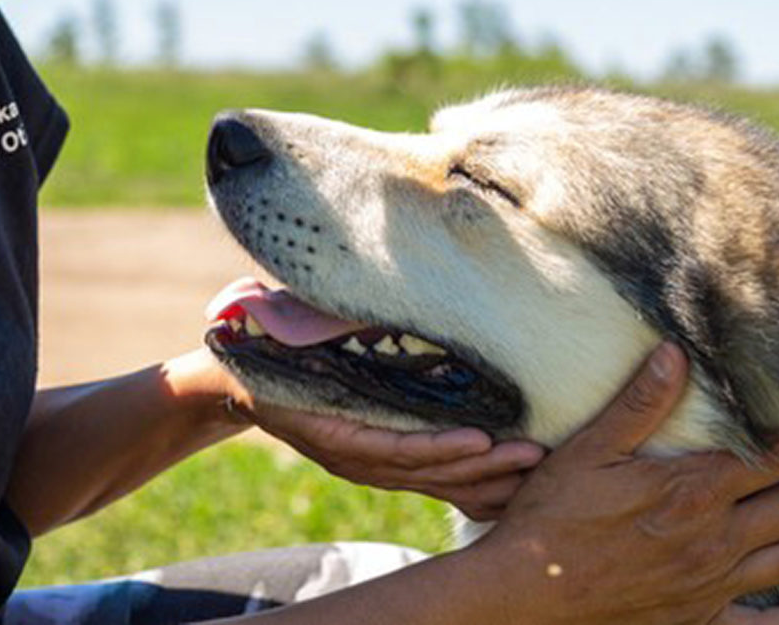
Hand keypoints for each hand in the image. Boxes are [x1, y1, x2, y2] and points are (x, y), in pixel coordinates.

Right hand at [206, 354, 543, 519]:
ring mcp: (369, 467)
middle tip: (532, 456)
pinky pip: (433, 483)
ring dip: (487, 479)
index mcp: (334, 430)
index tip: (479, 439)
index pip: (394, 448)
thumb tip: (350, 292)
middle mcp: (355, 458)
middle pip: (426, 473)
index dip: (437, 447)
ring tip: (534, 468)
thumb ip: (322, 322)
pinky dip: (471, 486)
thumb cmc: (274, 349)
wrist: (244, 383)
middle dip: (482, 468)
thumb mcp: (290, 334)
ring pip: (435, 484)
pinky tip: (509, 486)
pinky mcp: (383, 466)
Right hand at [476, 343, 778, 624]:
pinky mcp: (695, 618)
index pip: (773, 453)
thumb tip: (674, 354)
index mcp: (694, 490)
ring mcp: (711, 584)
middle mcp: (716, 538)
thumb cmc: (553, 520)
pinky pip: (756, 624)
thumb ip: (638, 405)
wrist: (529, 596)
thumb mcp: (589, 451)